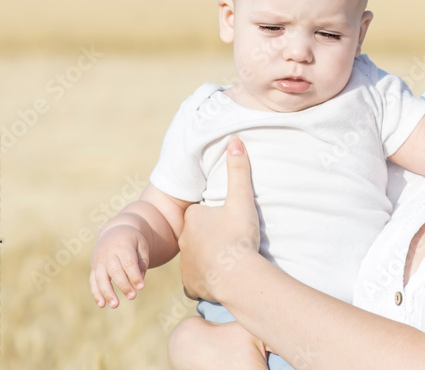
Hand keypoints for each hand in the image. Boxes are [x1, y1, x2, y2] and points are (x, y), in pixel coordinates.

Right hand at [89, 223, 148, 307]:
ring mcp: (99, 261)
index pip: (128, 262)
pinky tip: (102, 304)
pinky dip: (96, 293)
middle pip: (114, 271)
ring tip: (115, 305)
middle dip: (123, 285)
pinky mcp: (94, 268)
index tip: (141, 287)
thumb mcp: (142, 245)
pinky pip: (93, 281)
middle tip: (132, 297)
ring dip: (107, 292)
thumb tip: (139, 281)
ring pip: (101, 278)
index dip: (134, 275)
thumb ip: (142, 262)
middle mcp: (108, 254)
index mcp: (122, 246)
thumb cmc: (132, 241)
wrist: (115, 230)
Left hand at [178, 136, 260, 302]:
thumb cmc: (238, 236)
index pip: (202, 214)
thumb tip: (234, 140)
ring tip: (229, 260)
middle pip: (198, 235)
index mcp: (193, 219)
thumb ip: (238, 170)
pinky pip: (198, 279)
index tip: (231, 222)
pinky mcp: (191, 284)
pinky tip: (221, 278)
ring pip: (197, 257)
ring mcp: (186, 265)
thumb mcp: (241, 199)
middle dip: (211, 237)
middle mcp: (183, 241)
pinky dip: (208, 278)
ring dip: (210, 258)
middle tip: (232, 240)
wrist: (235, 276)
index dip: (217, 217)